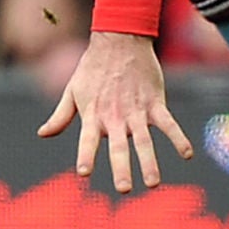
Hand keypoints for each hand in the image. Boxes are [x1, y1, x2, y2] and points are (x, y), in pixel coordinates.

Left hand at [35, 30, 193, 192]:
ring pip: (144, 140)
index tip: (84, 173)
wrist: (120, 39)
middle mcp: (115, 115)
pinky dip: (178, 137)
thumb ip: (61, 116)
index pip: (88, 139)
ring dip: (149, 161)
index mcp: (93, 114)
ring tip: (152, 183)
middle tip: (123, 189)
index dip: (86, 155)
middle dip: (121, 168)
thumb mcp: (72, 90)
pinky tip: (186, 154)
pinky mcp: (155, 102)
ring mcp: (136, 110)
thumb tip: (42, 134)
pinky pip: (168, 123)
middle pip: (118, 146)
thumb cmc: (93, 67)